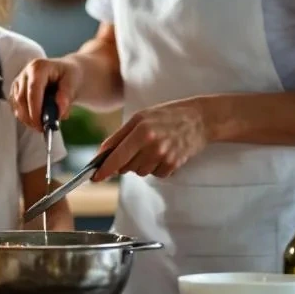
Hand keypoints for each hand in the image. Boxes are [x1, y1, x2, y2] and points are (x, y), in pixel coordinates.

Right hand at [9, 57, 83, 131]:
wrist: (64, 73)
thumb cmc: (69, 76)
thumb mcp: (73, 83)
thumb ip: (66, 96)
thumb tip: (59, 112)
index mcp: (38, 67)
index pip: (33, 90)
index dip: (35, 109)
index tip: (42, 123)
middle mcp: (25, 74)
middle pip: (21, 99)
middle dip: (31, 118)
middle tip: (44, 128)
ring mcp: (18, 83)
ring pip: (16, 106)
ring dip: (28, 120)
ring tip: (43, 124)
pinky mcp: (15, 92)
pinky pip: (16, 109)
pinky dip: (25, 118)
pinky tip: (37, 119)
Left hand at [93, 99, 209, 181]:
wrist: (199, 119)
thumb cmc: (166, 115)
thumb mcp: (140, 117)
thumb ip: (119, 136)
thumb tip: (101, 154)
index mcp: (141, 130)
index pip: (117, 156)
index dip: (104, 169)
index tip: (95, 177)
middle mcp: (152, 145)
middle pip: (126, 167)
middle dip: (124, 161)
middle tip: (135, 147)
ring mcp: (164, 156)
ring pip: (139, 172)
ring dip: (140, 164)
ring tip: (151, 147)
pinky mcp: (174, 165)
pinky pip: (155, 174)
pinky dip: (154, 167)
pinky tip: (162, 153)